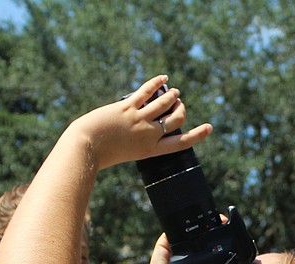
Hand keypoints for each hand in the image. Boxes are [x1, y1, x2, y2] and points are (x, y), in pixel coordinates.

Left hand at [66, 75, 212, 169]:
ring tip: (174, 91)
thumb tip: (141, 125)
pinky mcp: (127, 107)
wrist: (85, 147)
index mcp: (151, 151)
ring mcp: (139, 120)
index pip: (181, 143)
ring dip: (172, 95)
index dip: (198, 135)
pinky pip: (147, 92)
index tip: (209, 127)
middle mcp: (149, 135)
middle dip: (181, 110)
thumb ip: (135, 141)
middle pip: (176, 120)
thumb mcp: (124, 152)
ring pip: (164, 103)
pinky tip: (163, 78)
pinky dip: (157, 83)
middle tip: (178, 104)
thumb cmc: (100, 154)